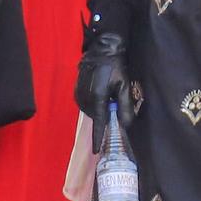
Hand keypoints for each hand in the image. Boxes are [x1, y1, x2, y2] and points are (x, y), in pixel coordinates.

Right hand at [75, 29, 132, 145]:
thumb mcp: (125, 87)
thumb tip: (125, 125)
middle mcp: (85, 98)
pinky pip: (85, 104)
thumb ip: (125, 107)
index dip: (98, 138)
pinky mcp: (76, 90)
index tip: (97, 151)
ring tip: (107, 95)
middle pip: (96, 117)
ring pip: (90, 111)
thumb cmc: (115, 67)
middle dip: (105, 115)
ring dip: (99, 109)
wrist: (101, 50)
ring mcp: (78, 94)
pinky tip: (100, 92)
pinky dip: (93, 103)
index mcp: (98, 98)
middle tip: (114, 103)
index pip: (99, 123)